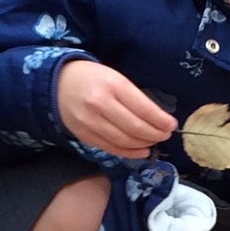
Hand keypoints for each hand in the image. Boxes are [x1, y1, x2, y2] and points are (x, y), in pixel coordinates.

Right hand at [56, 60, 175, 157]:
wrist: (57, 82)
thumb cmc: (92, 77)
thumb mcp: (115, 77)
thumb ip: (133, 97)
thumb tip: (158, 119)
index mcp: (112, 85)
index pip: (143, 108)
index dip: (160, 121)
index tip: (171, 125)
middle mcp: (100, 104)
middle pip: (135, 127)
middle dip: (155, 134)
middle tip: (165, 135)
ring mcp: (89, 122)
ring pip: (123, 141)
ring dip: (143, 144)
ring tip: (153, 142)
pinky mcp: (83, 135)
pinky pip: (110, 148)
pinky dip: (128, 153)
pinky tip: (141, 151)